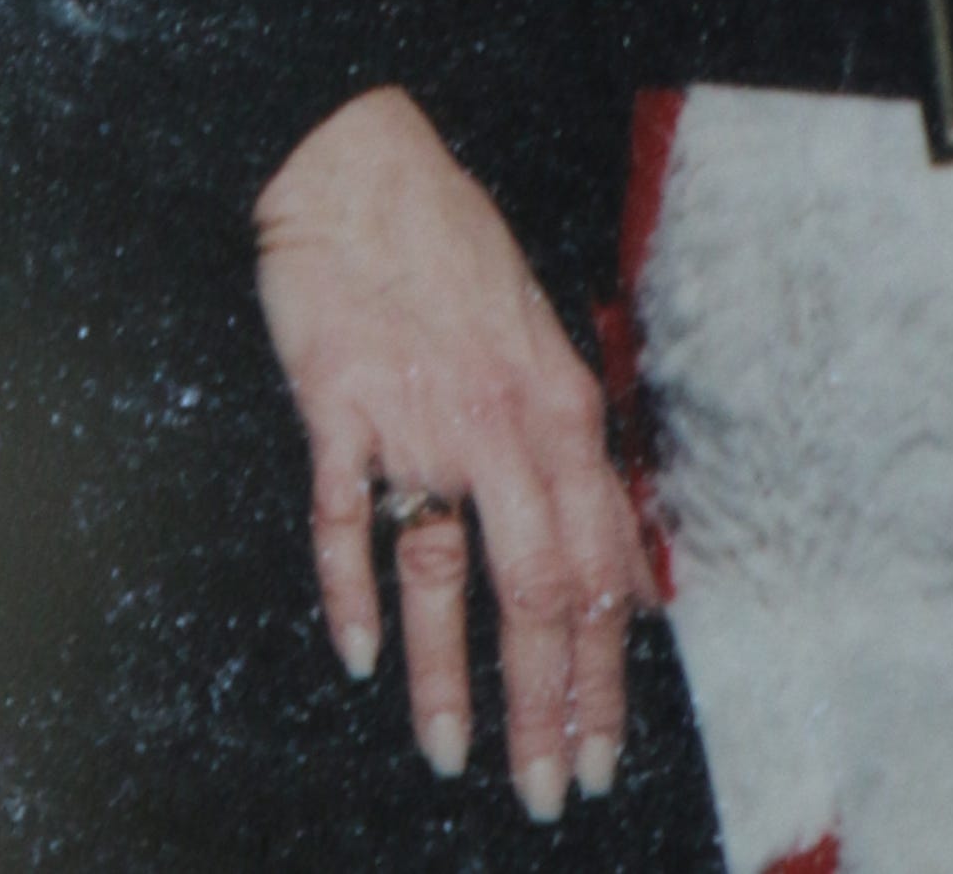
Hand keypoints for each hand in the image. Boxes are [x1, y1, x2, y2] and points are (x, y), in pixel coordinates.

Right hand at [255, 85, 647, 818]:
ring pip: (449, 575)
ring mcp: (421, 419)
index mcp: (560, 406)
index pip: (601, 564)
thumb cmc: (446, 248)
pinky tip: (361, 654)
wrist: (357, 164)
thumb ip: (558, 437)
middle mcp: (504, 422)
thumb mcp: (531, 334)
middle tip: (554, 788)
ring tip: (455, 759)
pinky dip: (354, 596)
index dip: (608, 666)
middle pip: (543, 590)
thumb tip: (601, 540)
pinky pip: (350, 522)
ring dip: (453, 681)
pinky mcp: (344, 408)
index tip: (607, 742)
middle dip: (552, 705)